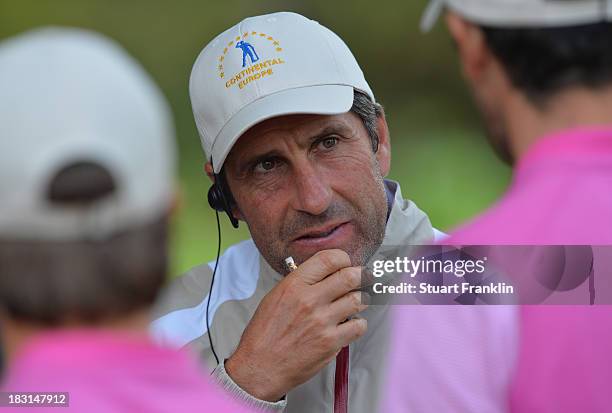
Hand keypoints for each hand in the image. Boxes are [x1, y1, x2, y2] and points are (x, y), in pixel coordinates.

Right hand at [225, 249, 367, 401]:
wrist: (260, 367)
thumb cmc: (264, 334)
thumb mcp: (274, 297)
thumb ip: (299, 283)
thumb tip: (322, 274)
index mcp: (294, 285)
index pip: (329, 259)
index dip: (343, 258)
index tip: (346, 264)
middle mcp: (310, 300)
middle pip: (350, 276)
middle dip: (359, 276)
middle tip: (359, 280)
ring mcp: (322, 321)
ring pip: (359, 300)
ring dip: (359, 300)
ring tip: (353, 303)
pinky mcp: (331, 342)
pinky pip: (358, 326)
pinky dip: (358, 324)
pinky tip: (349, 325)